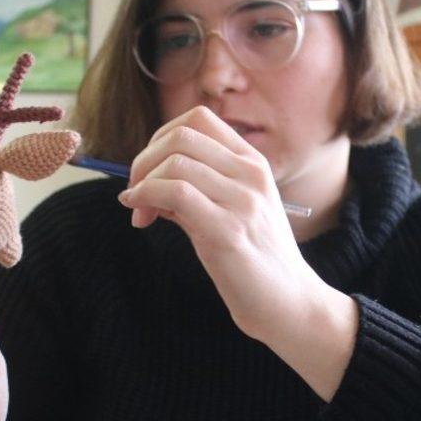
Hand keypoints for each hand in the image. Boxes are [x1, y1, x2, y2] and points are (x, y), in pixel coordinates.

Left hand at [119, 107, 357, 399]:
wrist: (287, 302)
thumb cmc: (253, 260)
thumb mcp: (229, 211)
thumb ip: (194, 190)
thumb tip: (143, 181)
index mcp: (253, 163)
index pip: (199, 119)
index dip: (161, 137)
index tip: (148, 169)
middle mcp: (251, 174)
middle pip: (181, 136)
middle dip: (144, 159)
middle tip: (134, 191)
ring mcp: (242, 200)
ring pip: (174, 163)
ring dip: (142, 183)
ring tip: (140, 212)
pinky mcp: (228, 230)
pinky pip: (175, 193)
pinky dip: (146, 197)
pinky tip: (140, 216)